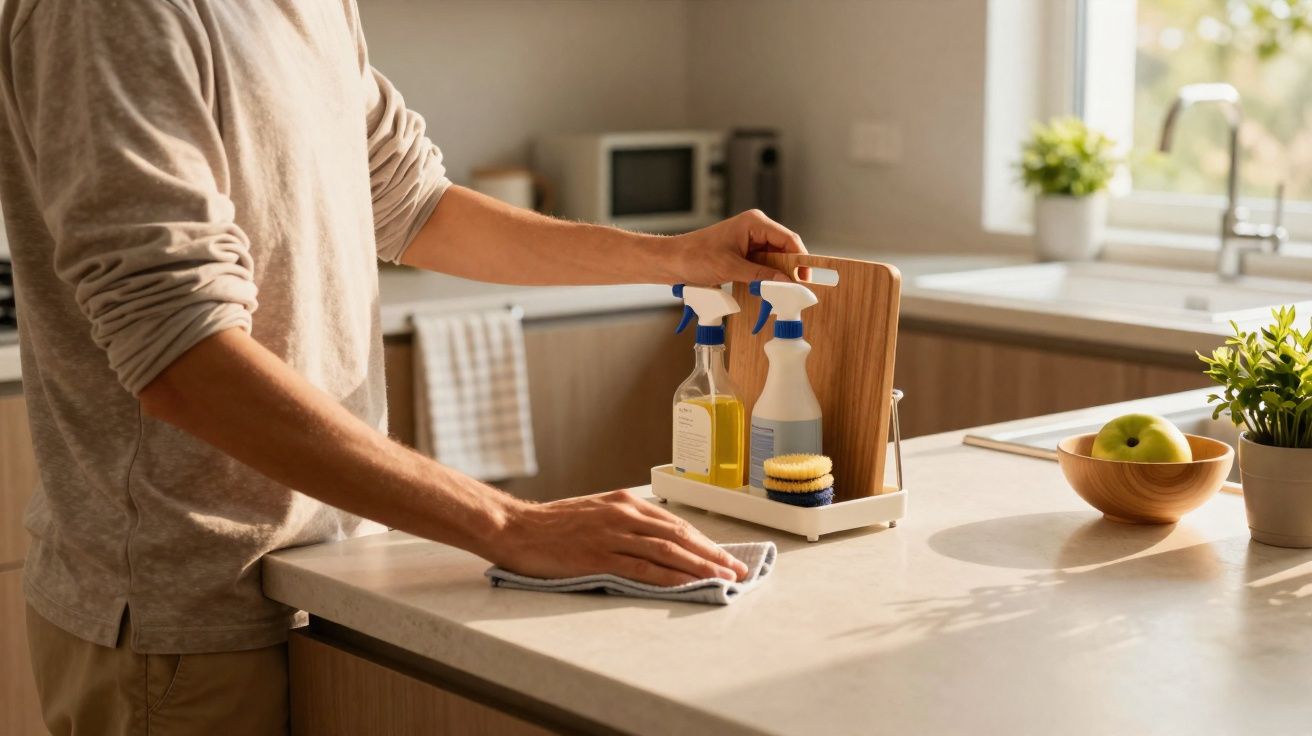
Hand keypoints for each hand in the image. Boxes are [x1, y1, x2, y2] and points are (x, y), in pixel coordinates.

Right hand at [490, 490, 749, 585]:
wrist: (515, 528)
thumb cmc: (551, 525)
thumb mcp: (594, 513)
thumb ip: (622, 522)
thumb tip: (651, 539)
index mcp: (624, 503)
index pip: (674, 524)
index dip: (702, 541)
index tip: (723, 555)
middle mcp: (623, 515)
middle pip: (679, 536)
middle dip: (712, 554)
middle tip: (737, 570)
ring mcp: (613, 536)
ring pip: (668, 551)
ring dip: (700, 566)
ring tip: (724, 579)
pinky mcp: (600, 557)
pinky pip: (643, 569)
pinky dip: (671, 577)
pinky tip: (688, 586)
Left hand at [671, 209, 807, 285]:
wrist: (671, 261)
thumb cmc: (695, 257)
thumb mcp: (731, 268)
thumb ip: (760, 276)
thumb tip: (785, 282)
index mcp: (754, 223)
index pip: (788, 239)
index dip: (800, 258)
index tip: (806, 277)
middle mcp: (755, 228)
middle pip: (784, 249)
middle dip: (790, 269)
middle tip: (797, 288)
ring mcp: (749, 240)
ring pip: (774, 259)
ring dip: (777, 275)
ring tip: (782, 291)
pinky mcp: (742, 252)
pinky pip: (762, 264)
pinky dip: (765, 277)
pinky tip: (767, 289)